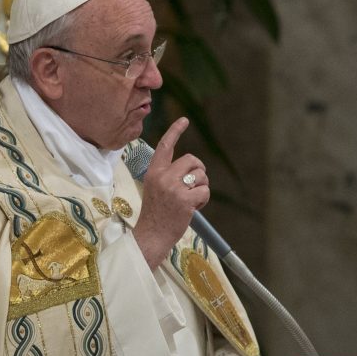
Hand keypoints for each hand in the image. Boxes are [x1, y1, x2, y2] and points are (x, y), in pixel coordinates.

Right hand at [133, 117, 209, 268]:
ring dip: (202, 187)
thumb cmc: (156, 214)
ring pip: (201, 175)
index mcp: (153, 172)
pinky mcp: (185, 200)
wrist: (151, 235)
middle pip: (192, 160)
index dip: (175, 131)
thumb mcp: (154, 188)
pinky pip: (204, 191)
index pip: (165, 146)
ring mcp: (173, 188)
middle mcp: (162, 176)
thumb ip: (168, 175)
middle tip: (195, 185)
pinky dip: (203, 200)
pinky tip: (193, 209)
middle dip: (199, 171)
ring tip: (191, 200)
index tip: (184, 120)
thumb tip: (192, 168)